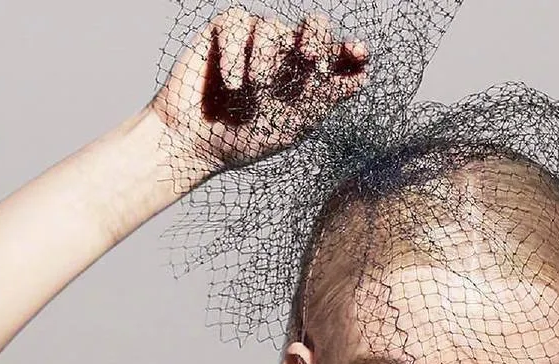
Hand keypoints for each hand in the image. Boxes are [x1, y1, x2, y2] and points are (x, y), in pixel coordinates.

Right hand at [150, 7, 368, 180]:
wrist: (195, 144)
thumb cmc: (244, 140)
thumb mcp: (293, 125)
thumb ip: (325, 99)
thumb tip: (362, 78)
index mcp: (307, 79)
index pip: (336, 57)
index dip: (351, 51)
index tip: (358, 53)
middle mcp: (285, 56)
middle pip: (314, 27)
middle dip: (316, 36)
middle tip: (309, 56)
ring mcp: (255, 41)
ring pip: (273, 27)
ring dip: (265, 59)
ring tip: (252, 90)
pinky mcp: (224, 32)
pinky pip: (237, 23)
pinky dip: (236, 53)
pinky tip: (232, 83)